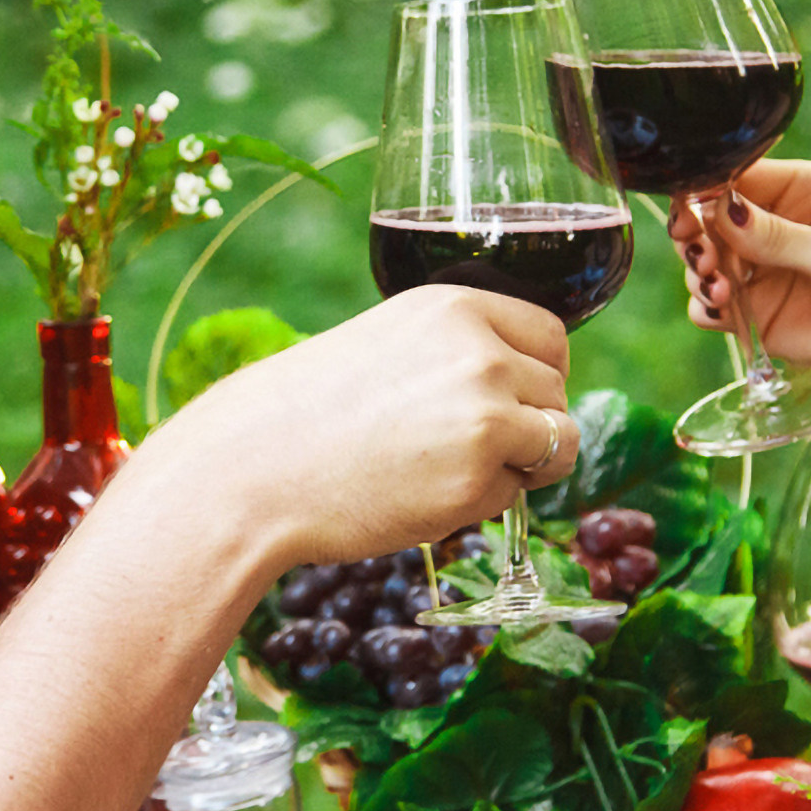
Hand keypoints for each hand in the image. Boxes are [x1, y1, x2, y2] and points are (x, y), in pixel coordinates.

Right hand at [152, 285, 579, 569]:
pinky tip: (425, 495)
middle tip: (460, 449)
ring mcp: (484, 408)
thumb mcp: (389, 346)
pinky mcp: (478, 471)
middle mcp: (480, 348)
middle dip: (528, 426)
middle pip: (558, 392)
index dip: (539, 377)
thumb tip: (529, 383)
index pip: (552, 336)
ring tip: (447, 470)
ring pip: (558, 442)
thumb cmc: (309, 416)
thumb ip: (458, 352)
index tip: (509, 402)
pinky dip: (486, 504)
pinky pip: (521, 493)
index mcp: (454, 306)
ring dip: (520, 466)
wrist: (252, 469)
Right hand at [676, 158, 810, 406]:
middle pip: (710, 215)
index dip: (708, 188)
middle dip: (696, 233)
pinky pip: (710, 302)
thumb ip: (781, 237)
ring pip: (704, 257)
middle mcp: (776, 223)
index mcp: (805, 190)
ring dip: (699, 272)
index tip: (691, 210)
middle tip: (700, 254)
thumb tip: (722, 210)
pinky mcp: (753, 310)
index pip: (741, 175)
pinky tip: (721, 311)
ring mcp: (761, 268)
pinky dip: (706, 305)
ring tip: (720, 289)